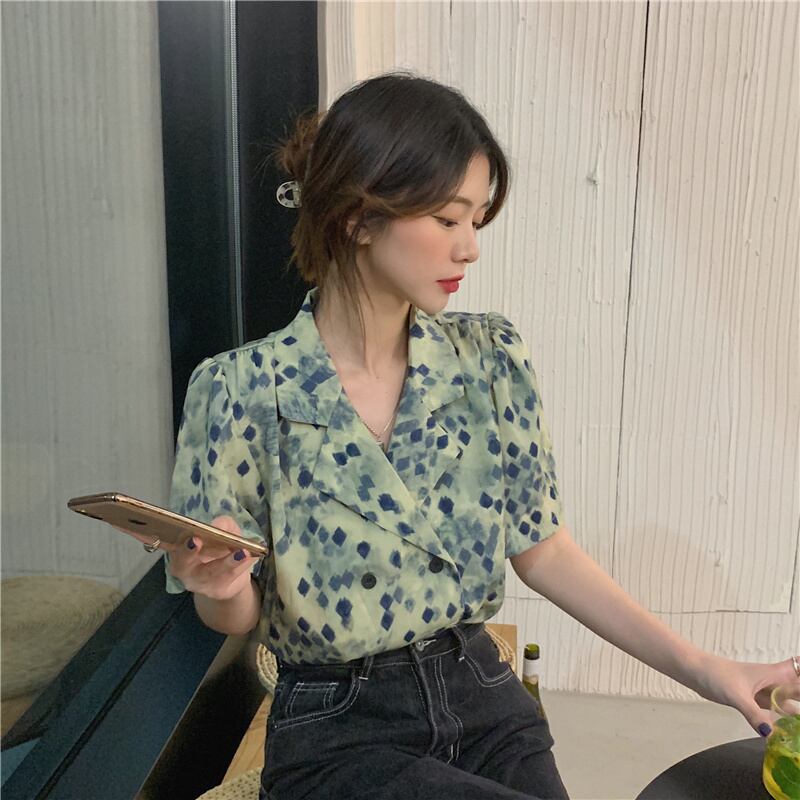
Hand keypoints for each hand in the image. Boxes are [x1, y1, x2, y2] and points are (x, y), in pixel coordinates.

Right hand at [112, 515, 260, 601]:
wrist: (230, 580)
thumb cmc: (221, 548)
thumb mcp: (223, 531)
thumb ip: (222, 524)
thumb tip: (218, 526)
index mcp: (175, 549)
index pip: (152, 539)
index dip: (136, 532)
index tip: (125, 521)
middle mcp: (183, 568)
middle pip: (182, 561)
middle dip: (188, 551)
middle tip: (195, 539)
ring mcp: (200, 582)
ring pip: (212, 572)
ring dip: (227, 561)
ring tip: (240, 550)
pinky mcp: (218, 590)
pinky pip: (229, 578)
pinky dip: (240, 566)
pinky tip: (250, 554)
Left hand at [690, 653, 799, 735]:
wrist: (695, 671)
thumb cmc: (715, 674)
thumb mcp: (736, 695)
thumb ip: (753, 714)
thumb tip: (770, 733)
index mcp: (773, 674)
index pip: (799, 668)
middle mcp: (773, 682)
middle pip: (799, 688)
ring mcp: (764, 691)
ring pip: (790, 700)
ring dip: (798, 709)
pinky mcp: (754, 700)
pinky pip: (776, 710)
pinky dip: (784, 718)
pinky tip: (789, 731)